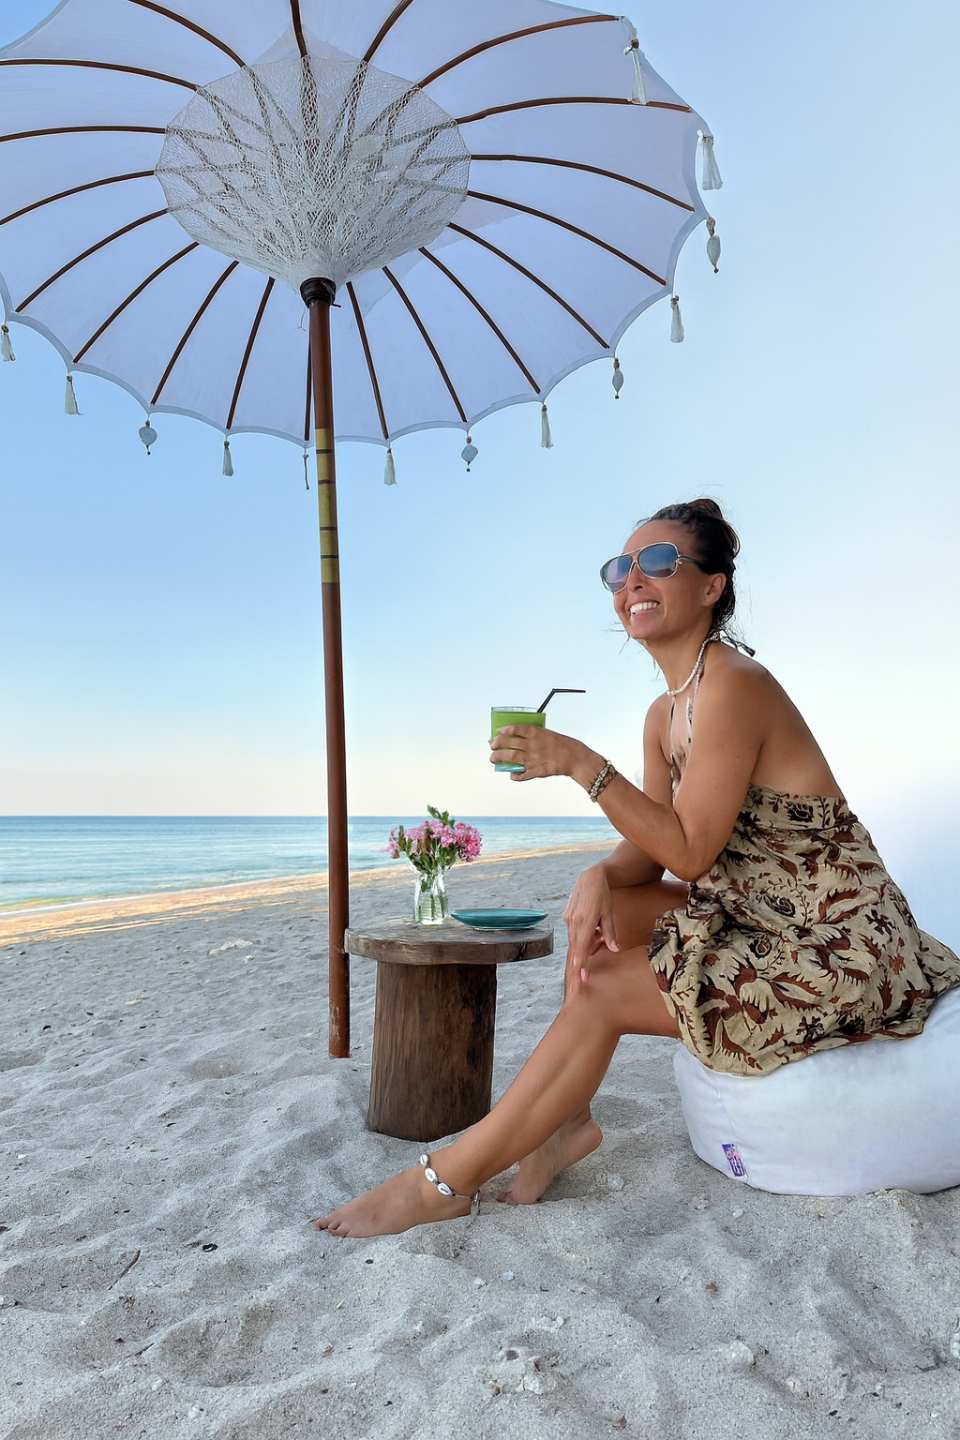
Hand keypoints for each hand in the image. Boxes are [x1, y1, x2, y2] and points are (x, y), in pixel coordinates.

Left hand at [488, 724, 593, 782]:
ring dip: (498, 758)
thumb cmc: (562, 744)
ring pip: (509, 758)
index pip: (514, 728)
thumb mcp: (546, 733)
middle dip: (496, 744)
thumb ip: (532, 736)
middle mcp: (531, 745)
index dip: (504, 730)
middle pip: (507, 743)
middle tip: (492, 745)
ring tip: (493, 758)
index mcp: (535, 733)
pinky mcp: (535, 771)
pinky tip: (512, 773)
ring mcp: (532, 759)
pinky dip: (514, 775)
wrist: (574, 757)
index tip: (498, 731)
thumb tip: (516, 738)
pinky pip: (520, 775)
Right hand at [562, 865, 618, 985]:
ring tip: (594, 949)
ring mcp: (568, 918)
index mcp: (585, 921)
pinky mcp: (567, 916)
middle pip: (575, 947)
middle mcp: (573, 921)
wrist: (590, 876)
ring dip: (583, 948)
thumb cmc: (602, 894)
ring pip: (575, 940)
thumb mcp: (609, 913)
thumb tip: (614, 950)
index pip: (581, 948)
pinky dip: (582, 938)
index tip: (580, 977)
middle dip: (579, 964)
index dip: (580, 964)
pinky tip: (592, 935)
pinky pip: (574, 932)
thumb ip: (610, 933)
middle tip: (581, 981)